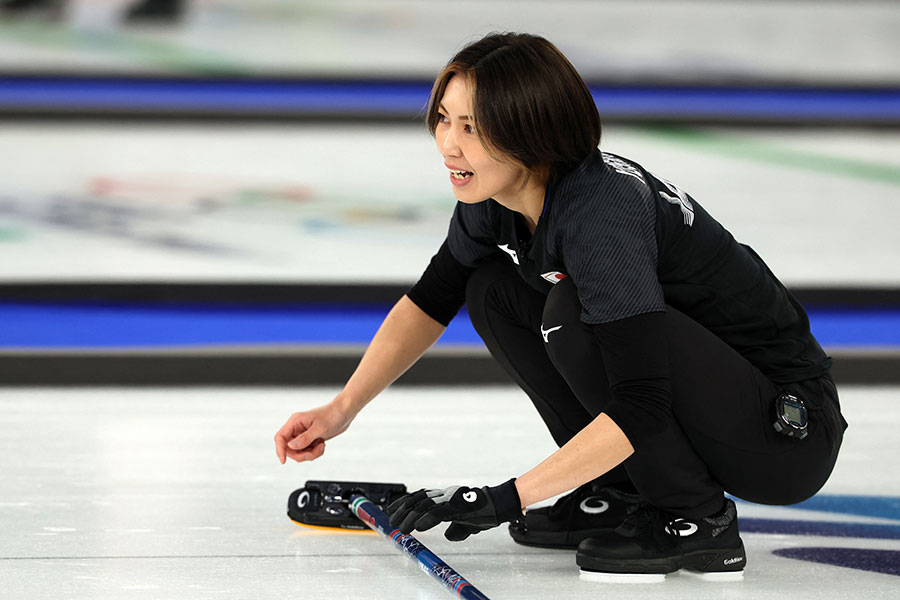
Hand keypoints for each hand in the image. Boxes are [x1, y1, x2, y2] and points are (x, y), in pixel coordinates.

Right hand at [274, 401, 353, 463]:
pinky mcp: (309, 439)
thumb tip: (291, 446)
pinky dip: (314, 453)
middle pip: (289, 449)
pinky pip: (306, 452)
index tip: (283, 461)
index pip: (280, 437)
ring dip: (310, 454)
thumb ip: (305, 438)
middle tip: (315, 451)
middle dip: (302, 454)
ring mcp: (303, 434)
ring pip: (298, 452)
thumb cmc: (333, 415)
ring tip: (321, 446)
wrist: (344, 412)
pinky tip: (322, 445)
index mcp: (295, 421)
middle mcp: (297, 428)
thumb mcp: (320, 428)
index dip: (279, 450)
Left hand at [385, 479, 521, 540]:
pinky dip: (426, 520)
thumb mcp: (466, 523)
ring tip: (402, 528)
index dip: (404, 503)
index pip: (420, 496)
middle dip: (402, 511)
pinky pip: (438, 513)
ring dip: (410, 517)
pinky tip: (418, 528)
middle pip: (418, 500)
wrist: (499, 505)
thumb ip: (455, 527)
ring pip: (424, 506)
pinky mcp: (457, 507)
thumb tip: (448, 535)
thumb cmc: (484, 512)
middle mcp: (445, 495)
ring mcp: (450, 500)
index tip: (392, 511)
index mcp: (445, 497)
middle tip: (393, 522)